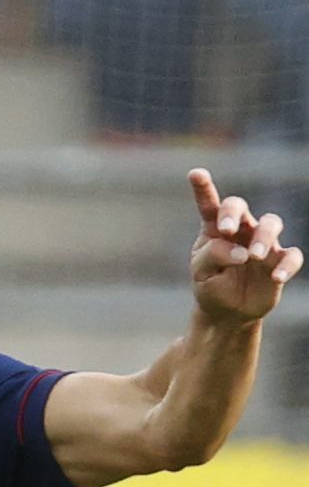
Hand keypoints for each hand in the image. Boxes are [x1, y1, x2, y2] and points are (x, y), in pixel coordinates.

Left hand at [188, 169, 302, 327]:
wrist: (226, 312)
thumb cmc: (211, 285)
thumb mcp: (201, 273)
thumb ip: (213, 255)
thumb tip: (241, 252)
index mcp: (215, 230)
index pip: (210, 206)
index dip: (204, 189)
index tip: (195, 174)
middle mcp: (242, 230)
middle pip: (241, 206)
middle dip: (233, 212)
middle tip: (226, 229)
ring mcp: (263, 244)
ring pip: (271, 223)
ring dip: (263, 237)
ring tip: (252, 257)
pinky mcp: (280, 261)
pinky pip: (292, 256)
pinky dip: (287, 265)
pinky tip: (276, 277)